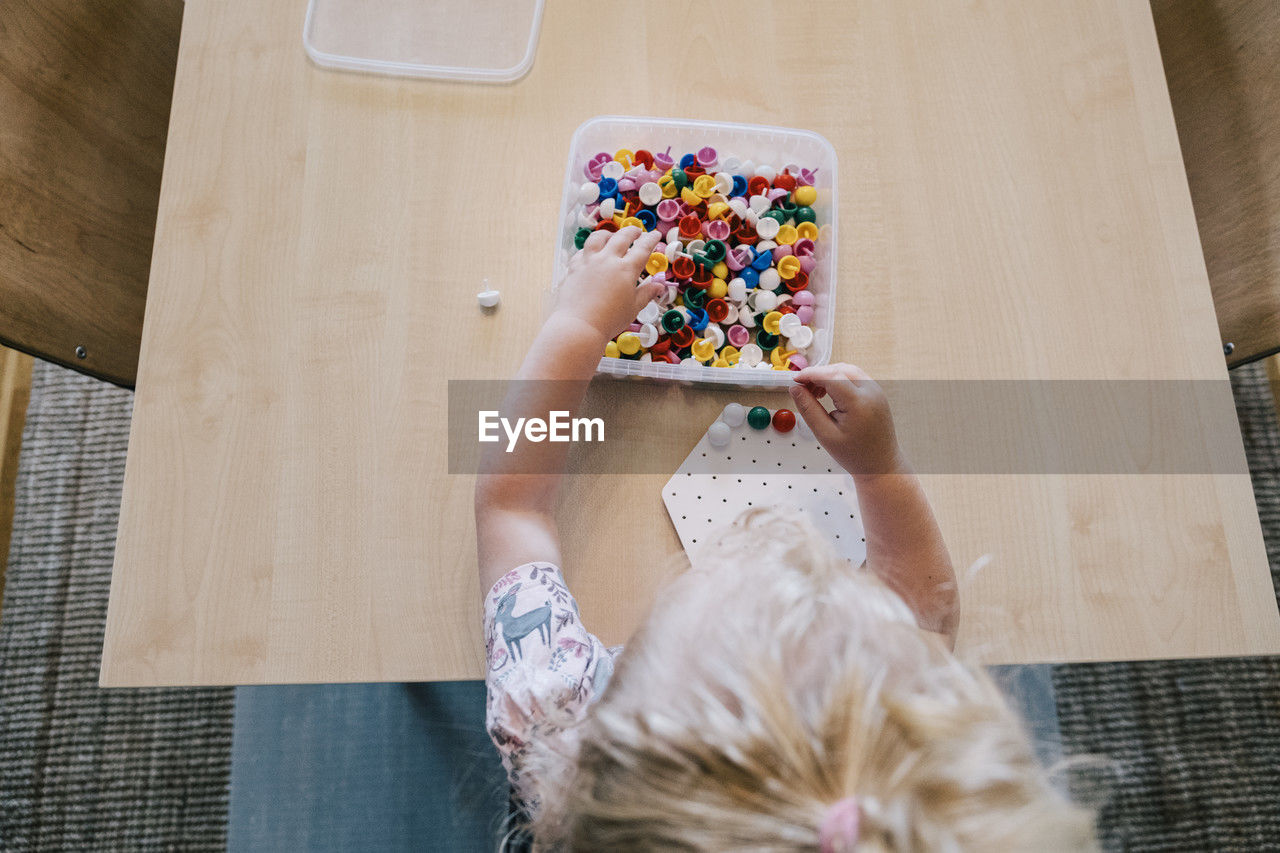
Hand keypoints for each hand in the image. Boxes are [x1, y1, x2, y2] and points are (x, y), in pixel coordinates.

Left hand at [553, 226, 664, 340]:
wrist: (580, 326)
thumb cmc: (609, 320)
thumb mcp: (633, 308)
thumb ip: (646, 293)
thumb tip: (659, 286)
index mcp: (626, 270)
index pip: (642, 248)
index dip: (651, 240)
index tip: (655, 235)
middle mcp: (607, 260)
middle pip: (621, 237)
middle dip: (632, 231)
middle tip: (637, 231)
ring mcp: (589, 262)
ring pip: (598, 238)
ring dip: (607, 234)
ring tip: (611, 236)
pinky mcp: (574, 267)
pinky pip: (581, 252)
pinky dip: (588, 250)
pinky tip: (591, 254)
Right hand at [789, 363, 903, 476]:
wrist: (881, 465)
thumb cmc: (855, 454)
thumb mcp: (825, 434)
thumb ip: (809, 409)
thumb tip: (795, 389)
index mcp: (859, 403)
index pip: (831, 376)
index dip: (810, 374)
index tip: (795, 379)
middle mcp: (871, 392)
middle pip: (840, 369)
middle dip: (819, 374)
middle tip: (802, 388)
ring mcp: (876, 391)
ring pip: (848, 371)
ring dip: (829, 376)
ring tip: (815, 393)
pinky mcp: (876, 393)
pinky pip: (856, 378)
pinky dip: (839, 380)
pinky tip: (829, 394)